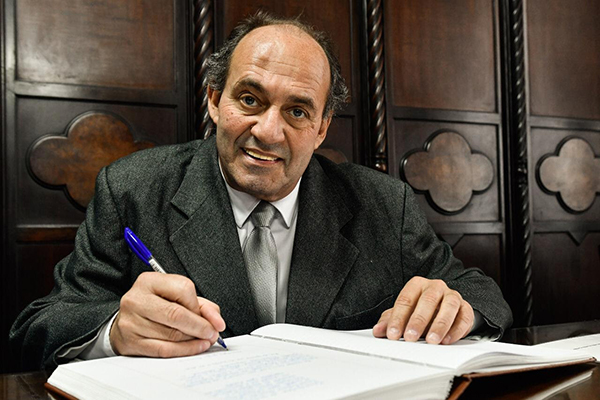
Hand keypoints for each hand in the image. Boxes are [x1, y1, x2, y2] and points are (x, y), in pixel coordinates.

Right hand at [110, 272, 225, 356]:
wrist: (126, 321)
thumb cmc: (156, 306)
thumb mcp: (176, 297)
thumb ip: (201, 305)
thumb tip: (217, 321)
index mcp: (149, 281)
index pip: (183, 289)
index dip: (199, 306)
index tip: (209, 316)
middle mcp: (137, 299)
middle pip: (176, 314)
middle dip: (200, 326)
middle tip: (212, 332)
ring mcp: (131, 321)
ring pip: (172, 335)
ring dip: (194, 339)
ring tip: (205, 339)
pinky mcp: (131, 342)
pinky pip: (164, 349)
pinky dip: (185, 350)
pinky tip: (196, 347)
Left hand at [373, 276, 473, 344]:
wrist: (444, 308)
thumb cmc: (420, 309)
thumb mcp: (403, 313)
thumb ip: (389, 321)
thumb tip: (378, 331)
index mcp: (417, 285)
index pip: (406, 299)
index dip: (398, 318)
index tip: (392, 334)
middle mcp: (435, 287)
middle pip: (428, 300)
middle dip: (418, 320)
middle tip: (410, 337)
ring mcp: (452, 296)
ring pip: (449, 305)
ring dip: (440, 324)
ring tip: (432, 340)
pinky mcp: (466, 308)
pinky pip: (464, 317)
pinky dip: (456, 330)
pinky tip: (447, 340)